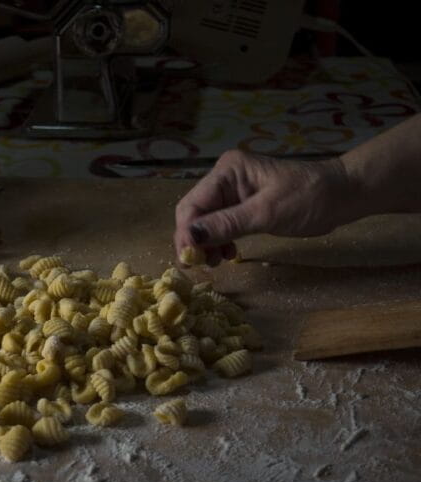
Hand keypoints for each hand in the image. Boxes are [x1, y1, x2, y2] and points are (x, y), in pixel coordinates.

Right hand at [173, 149, 360, 265]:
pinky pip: (220, 225)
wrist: (342, 195)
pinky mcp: (242, 205)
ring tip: (216, 262)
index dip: (186, 232)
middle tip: (199, 264)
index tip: (188, 259)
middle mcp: (225, 177)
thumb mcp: (266, 213)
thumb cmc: (309, 198)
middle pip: (194, 212)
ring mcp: (233, 191)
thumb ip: (226, 224)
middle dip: (193, 239)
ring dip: (205, 243)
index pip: (193, 204)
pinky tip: (228, 254)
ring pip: (204, 221)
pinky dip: (219, 241)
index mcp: (228, 170)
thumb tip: (189, 237)